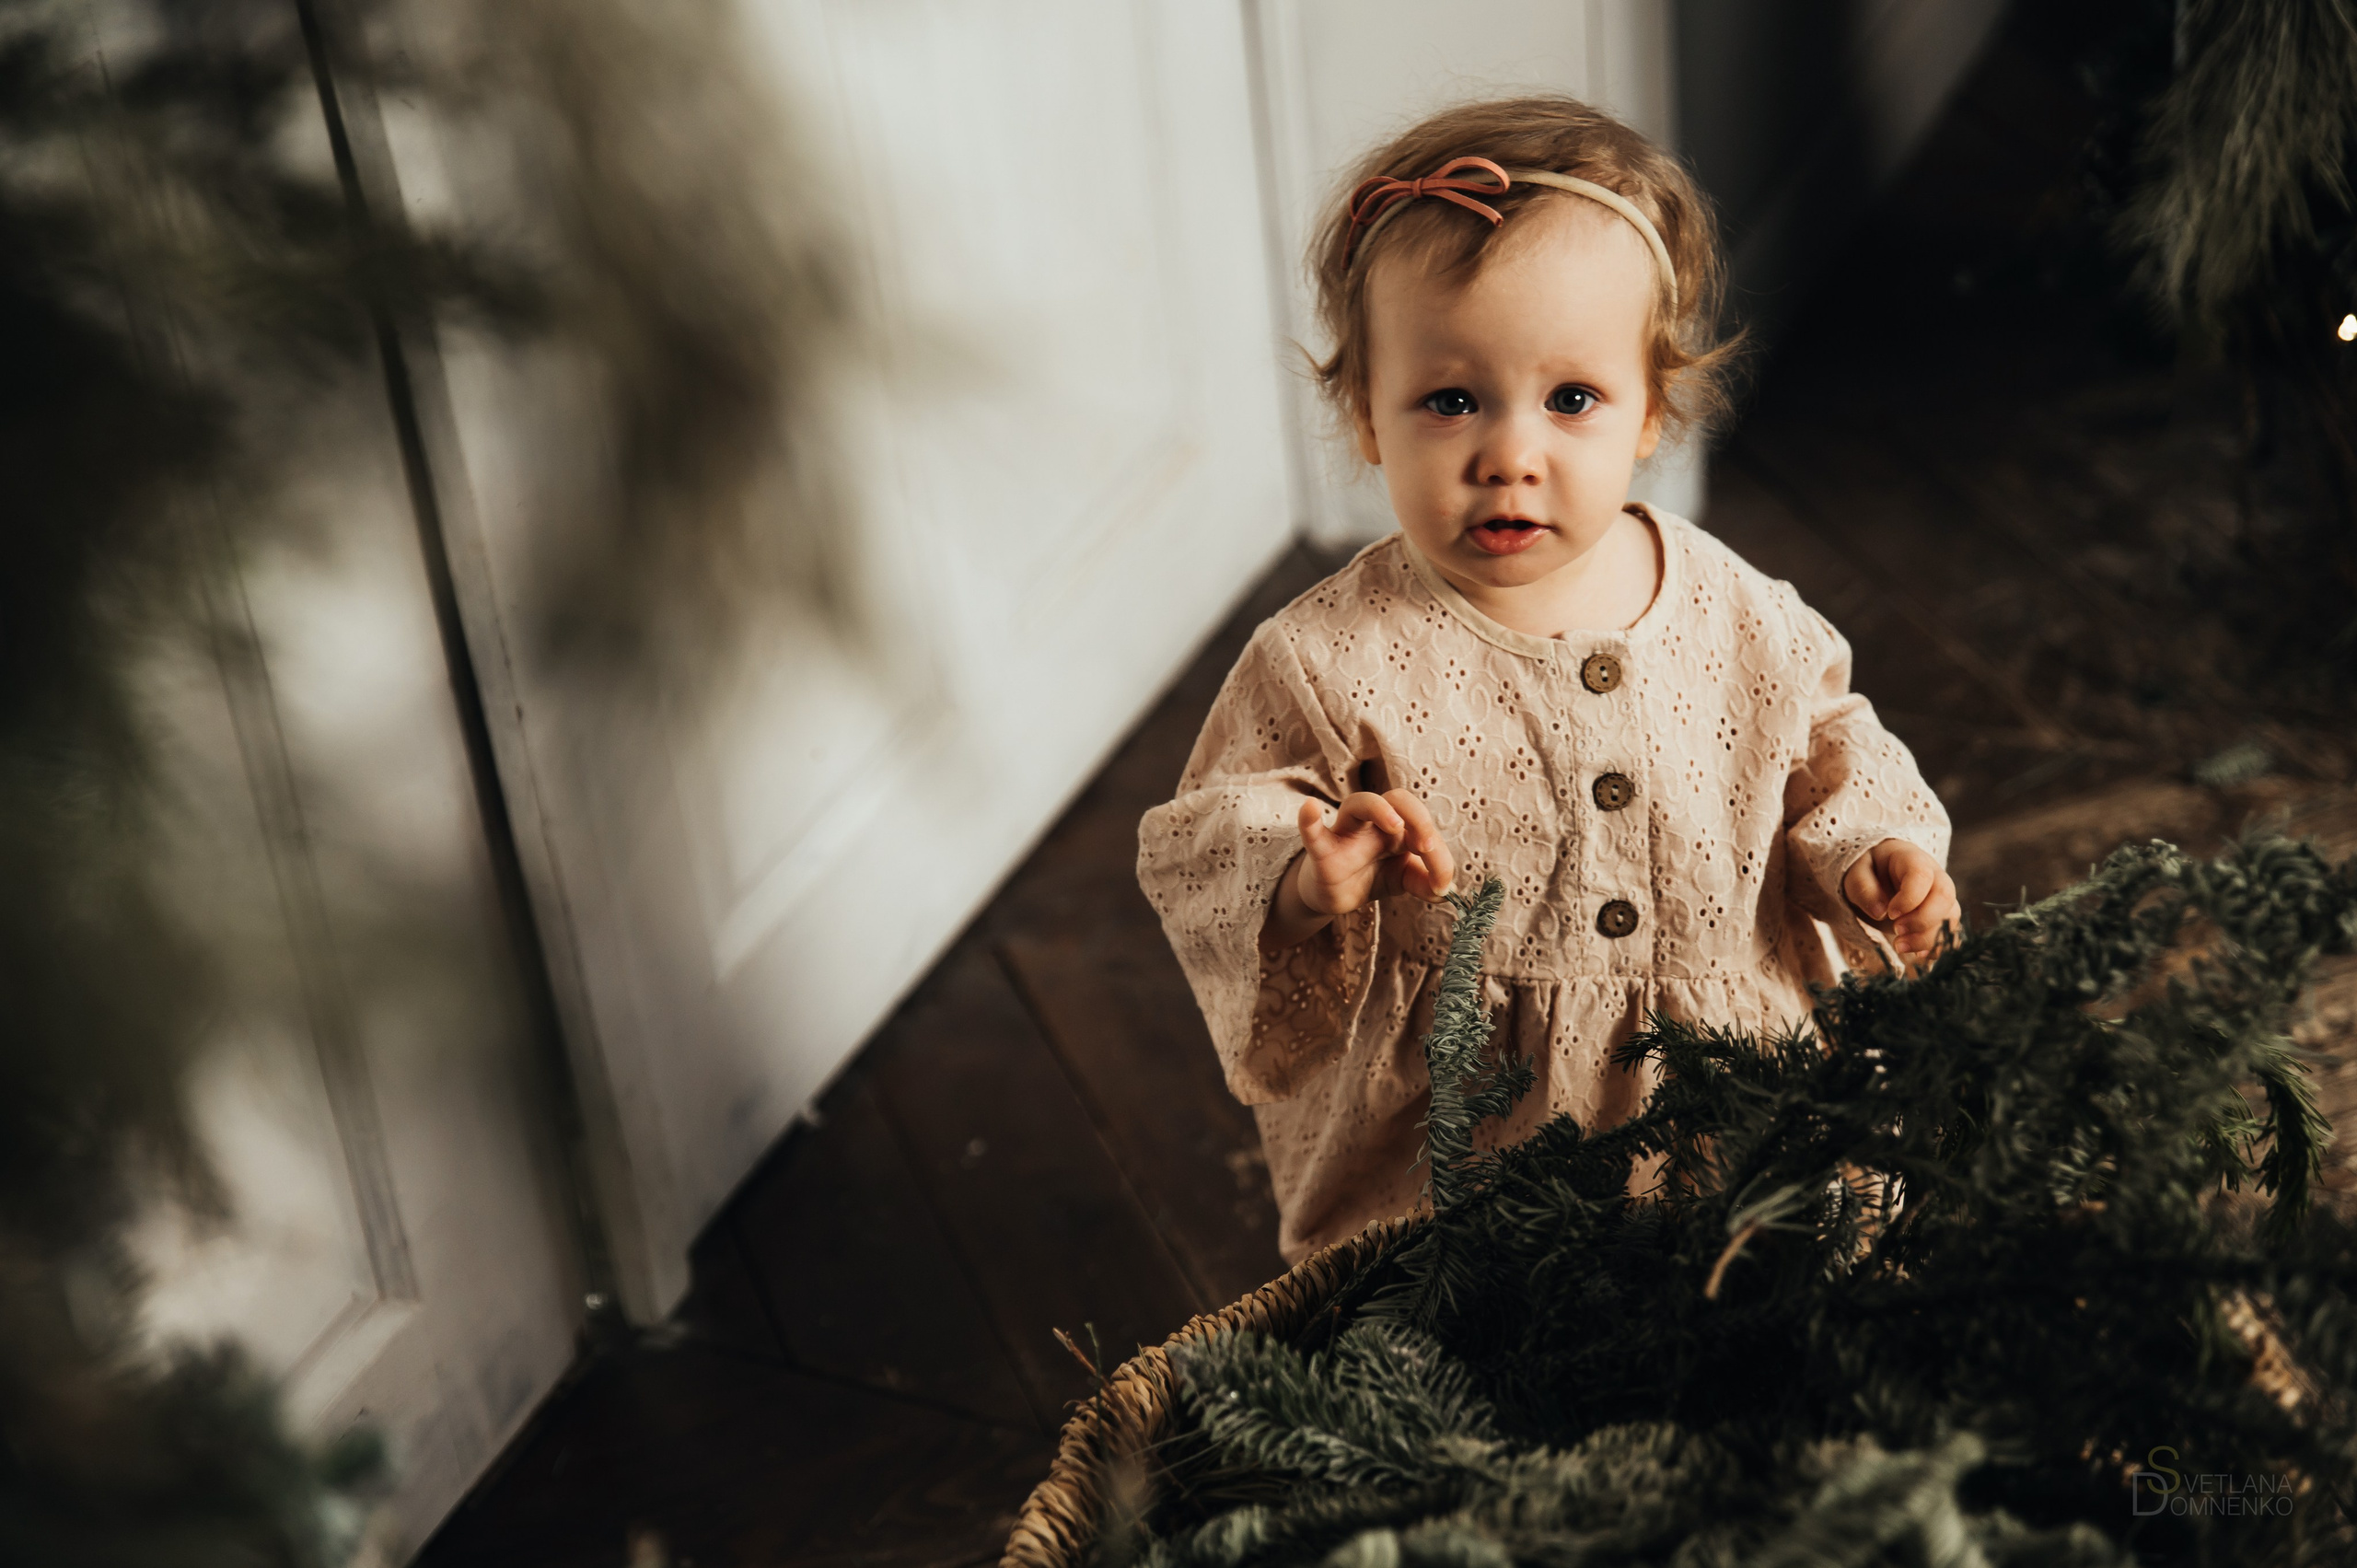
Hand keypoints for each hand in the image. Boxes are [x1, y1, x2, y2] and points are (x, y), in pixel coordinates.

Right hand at [1261, 790, 1454, 950]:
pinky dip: (1309, 820)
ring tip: (1395, 825)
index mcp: (1400, 828)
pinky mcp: (1323, 850)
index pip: (1423, 826)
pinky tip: (1310, 808)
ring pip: (1359, 802)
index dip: (1438, 853)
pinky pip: (1313, 831)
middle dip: (1417, 817)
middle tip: (1425, 846)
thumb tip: (1447, 892)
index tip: (1441, 884)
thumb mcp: (1406, 880)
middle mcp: (1375, 823)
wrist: (1338, 895)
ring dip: (1379, 809)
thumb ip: (1427, 882)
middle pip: (1397, 798)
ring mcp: (1348, 832)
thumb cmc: (1375, 876)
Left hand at [1843, 839, 1958, 968]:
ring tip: (1900, 947)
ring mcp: (1941, 897)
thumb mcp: (1856, 873)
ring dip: (1928, 938)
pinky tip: (1918, 955)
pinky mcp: (1942, 916)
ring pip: (1950, 917)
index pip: (1922, 876)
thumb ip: (1864, 888)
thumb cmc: (1868, 871)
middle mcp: (1935, 876)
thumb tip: (1880, 911)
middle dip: (1922, 920)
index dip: (1910, 898)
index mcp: (1912, 859)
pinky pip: (1950, 932)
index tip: (1890, 914)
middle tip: (1896, 931)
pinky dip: (1938, 947)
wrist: (1879, 875)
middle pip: (1944, 897)